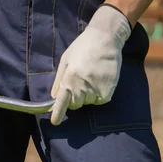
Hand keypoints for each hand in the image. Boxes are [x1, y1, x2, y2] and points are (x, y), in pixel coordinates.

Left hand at [50, 5, 131, 124]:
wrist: (105, 39)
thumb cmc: (82, 48)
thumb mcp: (65, 60)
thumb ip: (59, 80)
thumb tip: (54, 97)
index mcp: (69, 77)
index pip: (62, 101)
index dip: (58, 113)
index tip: (54, 122)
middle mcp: (83, 85)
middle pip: (75, 104)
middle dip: (74, 99)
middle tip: (78, 83)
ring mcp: (96, 89)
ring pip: (87, 102)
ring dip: (87, 95)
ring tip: (90, 77)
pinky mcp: (109, 91)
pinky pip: (100, 100)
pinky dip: (98, 95)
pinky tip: (99, 81)